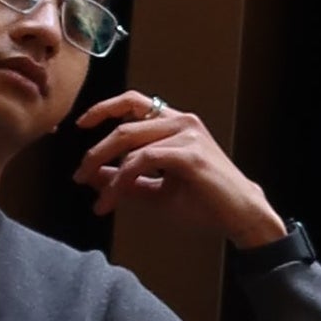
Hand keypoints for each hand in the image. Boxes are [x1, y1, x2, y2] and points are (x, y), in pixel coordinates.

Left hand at [74, 90, 283, 246]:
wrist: (241, 216)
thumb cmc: (205, 203)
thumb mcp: (157, 190)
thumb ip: (128, 179)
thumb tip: (95, 175)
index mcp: (176, 124)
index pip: (134, 103)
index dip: (104, 108)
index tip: (81, 124)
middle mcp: (182, 122)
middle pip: (124, 125)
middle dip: (95, 151)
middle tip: (79, 175)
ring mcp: (187, 135)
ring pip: (129, 142)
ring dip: (105, 169)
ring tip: (97, 196)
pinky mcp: (189, 154)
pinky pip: (142, 160)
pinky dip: (122, 179)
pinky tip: (113, 198)